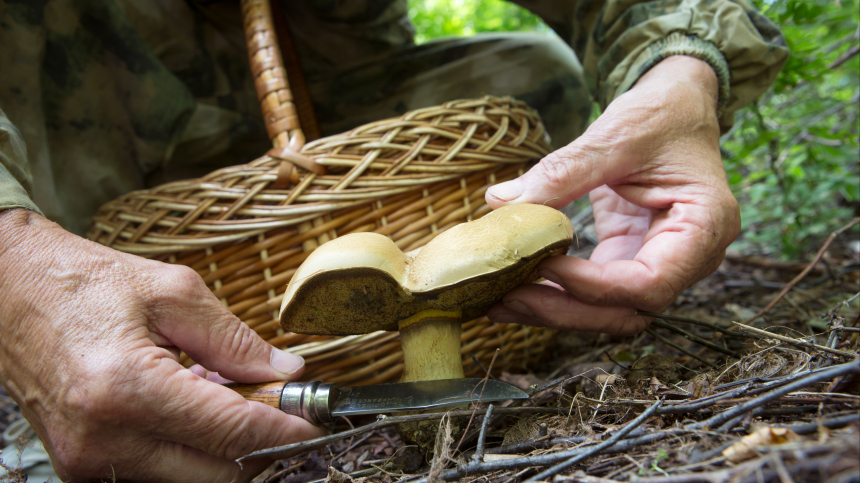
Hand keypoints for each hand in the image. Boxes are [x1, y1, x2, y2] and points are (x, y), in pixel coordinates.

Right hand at [0, 209, 325, 481]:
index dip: (285, 430)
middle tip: (276, 405)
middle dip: (260, 446)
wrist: (9, 291)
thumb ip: (235, 339)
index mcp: (128, 389)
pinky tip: (190, 409)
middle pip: (217, 475)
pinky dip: (190, 451)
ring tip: (222, 396)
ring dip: (224, 450)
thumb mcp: (172, 293)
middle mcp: (105, 440)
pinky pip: (158, 474)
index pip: (232, 433)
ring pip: (191, 481)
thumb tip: (286, 373)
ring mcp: (88, 462)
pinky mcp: (81, 466)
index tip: (315, 423)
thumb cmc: (85, 283)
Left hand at [485, 56, 739, 333]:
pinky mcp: (629, 256)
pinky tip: (517, 287)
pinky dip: (557, 292)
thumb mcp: (615, 136)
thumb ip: (562, 172)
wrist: (676, 105)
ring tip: (501, 302)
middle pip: (627, 311)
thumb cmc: (661, 114)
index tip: (543, 265)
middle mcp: (690, 258)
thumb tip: (500, 202)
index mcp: (705, 226)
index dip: (593, 286)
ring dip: (556, 311)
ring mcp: (660, 262)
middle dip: (564, 310)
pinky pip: (595, 290)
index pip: (650, 282)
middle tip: (506, 298)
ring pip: (609, 311)